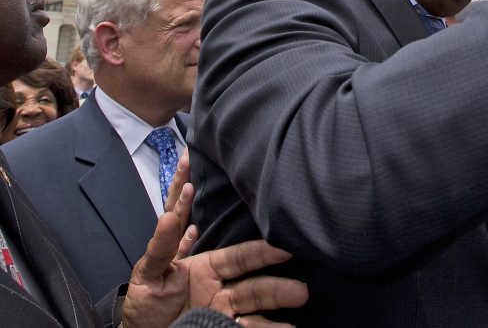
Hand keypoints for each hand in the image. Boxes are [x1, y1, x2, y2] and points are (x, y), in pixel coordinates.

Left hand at [122, 155, 307, 327]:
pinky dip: (269, 327)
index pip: (224, 239)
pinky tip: (286, 327)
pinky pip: (250, 325)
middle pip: (246, 263)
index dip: (242, 226)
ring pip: (255, 293)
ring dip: (277, 292)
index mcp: (201, 261)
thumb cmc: (145, 304)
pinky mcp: (226, 325)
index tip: (265, 213)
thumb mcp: (147, 275)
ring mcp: (225, 304)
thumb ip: (160, 248)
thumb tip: (169, 217)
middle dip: (267, 255)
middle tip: (288, 250)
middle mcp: (218, 280)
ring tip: (300, 294)